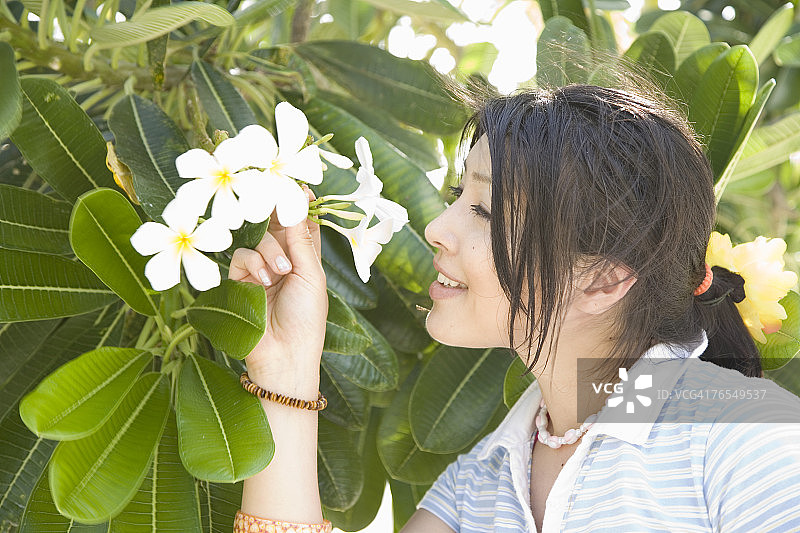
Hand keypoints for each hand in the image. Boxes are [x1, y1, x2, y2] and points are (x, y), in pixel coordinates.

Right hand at [228, 185, 327, 388]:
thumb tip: (299, 200)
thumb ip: (301, 238)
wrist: (283, 356)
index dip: (301, 205)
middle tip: (277, 199)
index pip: (303, 224)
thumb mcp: (311, 275)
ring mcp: (261, 269)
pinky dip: (253, 264)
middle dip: (279, 215)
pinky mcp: (239, 280)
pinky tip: (264, 281)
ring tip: (280, 272)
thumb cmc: (307, 319)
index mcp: (307, 258)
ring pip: (260, 238)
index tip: (299, 186)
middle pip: (278, 224)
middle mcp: (284, 260)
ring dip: (271, 251)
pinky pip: (241, 255)